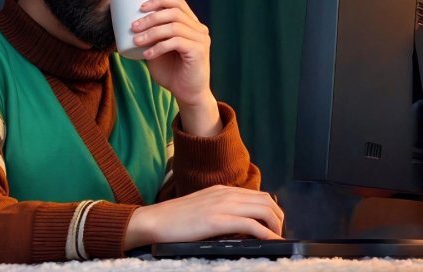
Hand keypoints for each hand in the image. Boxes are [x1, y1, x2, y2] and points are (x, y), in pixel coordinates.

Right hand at [124, 185, 283, 249]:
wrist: (155, 220)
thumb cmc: (175, 219)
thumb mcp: (203, 208)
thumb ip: (221, 210)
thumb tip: (240, 224)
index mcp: (222, 190)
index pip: (259, 195)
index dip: (273, 211)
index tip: (274, 227)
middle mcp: (225, 194)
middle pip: (266, 200)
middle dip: (279, 218)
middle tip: (278, 235)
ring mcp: (221, 205)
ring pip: (263, 209)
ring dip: (276, 225)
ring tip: (277, 239)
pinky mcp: (217, 220)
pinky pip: (251, 225)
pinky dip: (266, 234)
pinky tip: (271, 243)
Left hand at [131, 0, 219, 135]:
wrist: (188, 94)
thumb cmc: (172, 72)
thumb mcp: (158, 50)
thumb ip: (152, 37)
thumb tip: (131, 25)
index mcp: (192, 24)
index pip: (178, 3)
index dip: (159, 1)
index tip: (140, 8)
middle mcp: (199, 29)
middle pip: (174, 12)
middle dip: (151, 17)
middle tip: (133, 27)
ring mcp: (201, 39)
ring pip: (174, 27)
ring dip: (152, 32)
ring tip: (136, 41)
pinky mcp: (199, 51)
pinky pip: (175, 43)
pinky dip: (158, 47)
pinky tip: (147, 55)